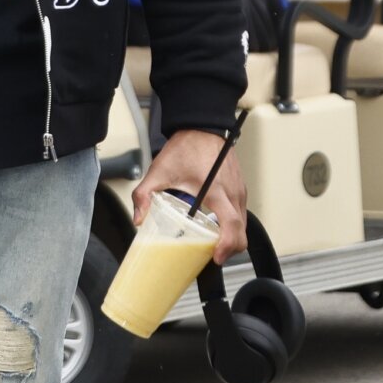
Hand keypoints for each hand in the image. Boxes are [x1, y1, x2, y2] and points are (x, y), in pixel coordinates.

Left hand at [132, 130, 247, 263]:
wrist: (201, 126)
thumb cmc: (186, 146)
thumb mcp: (159, 171)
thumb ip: (144, 196)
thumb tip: (139, 219)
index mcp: (216, 190)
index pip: (231, 224)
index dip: (227, 245)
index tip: (216, 256)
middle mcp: (232, 191)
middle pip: (242, 231)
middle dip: (229, 249)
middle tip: (212, 256)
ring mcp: (239, 189)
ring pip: (244, 223)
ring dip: (232, 238)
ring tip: (213, 244)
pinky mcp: (240, 187)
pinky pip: (242, 212)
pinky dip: (234, 225)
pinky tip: (216, 225)